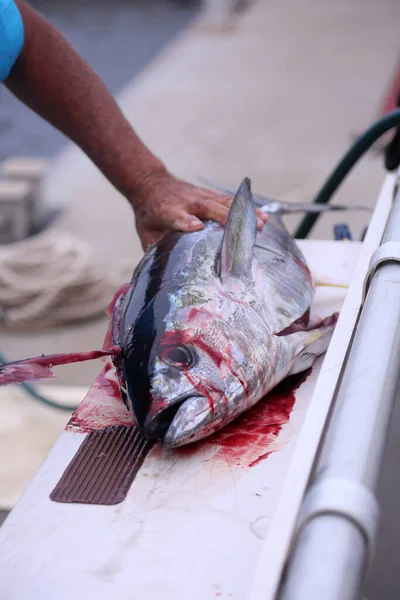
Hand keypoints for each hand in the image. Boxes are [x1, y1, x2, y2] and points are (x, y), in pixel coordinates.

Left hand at [130, 171, 267, 249]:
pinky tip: (262, 214)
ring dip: (243, 212)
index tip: (196, 226)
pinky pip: (229, 201)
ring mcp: (199, 196)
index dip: (185, 221)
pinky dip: (246, 207)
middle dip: (225, 217)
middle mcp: (185, 202)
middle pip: (207, 208)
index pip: (176, 216)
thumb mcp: (145, 231)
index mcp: (166, 212)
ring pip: (223, 203)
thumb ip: (155, 248)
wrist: (150, 183)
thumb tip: (164, 273)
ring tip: (262, 223)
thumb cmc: (149, 212)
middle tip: (244, 229)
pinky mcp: (209, 195)